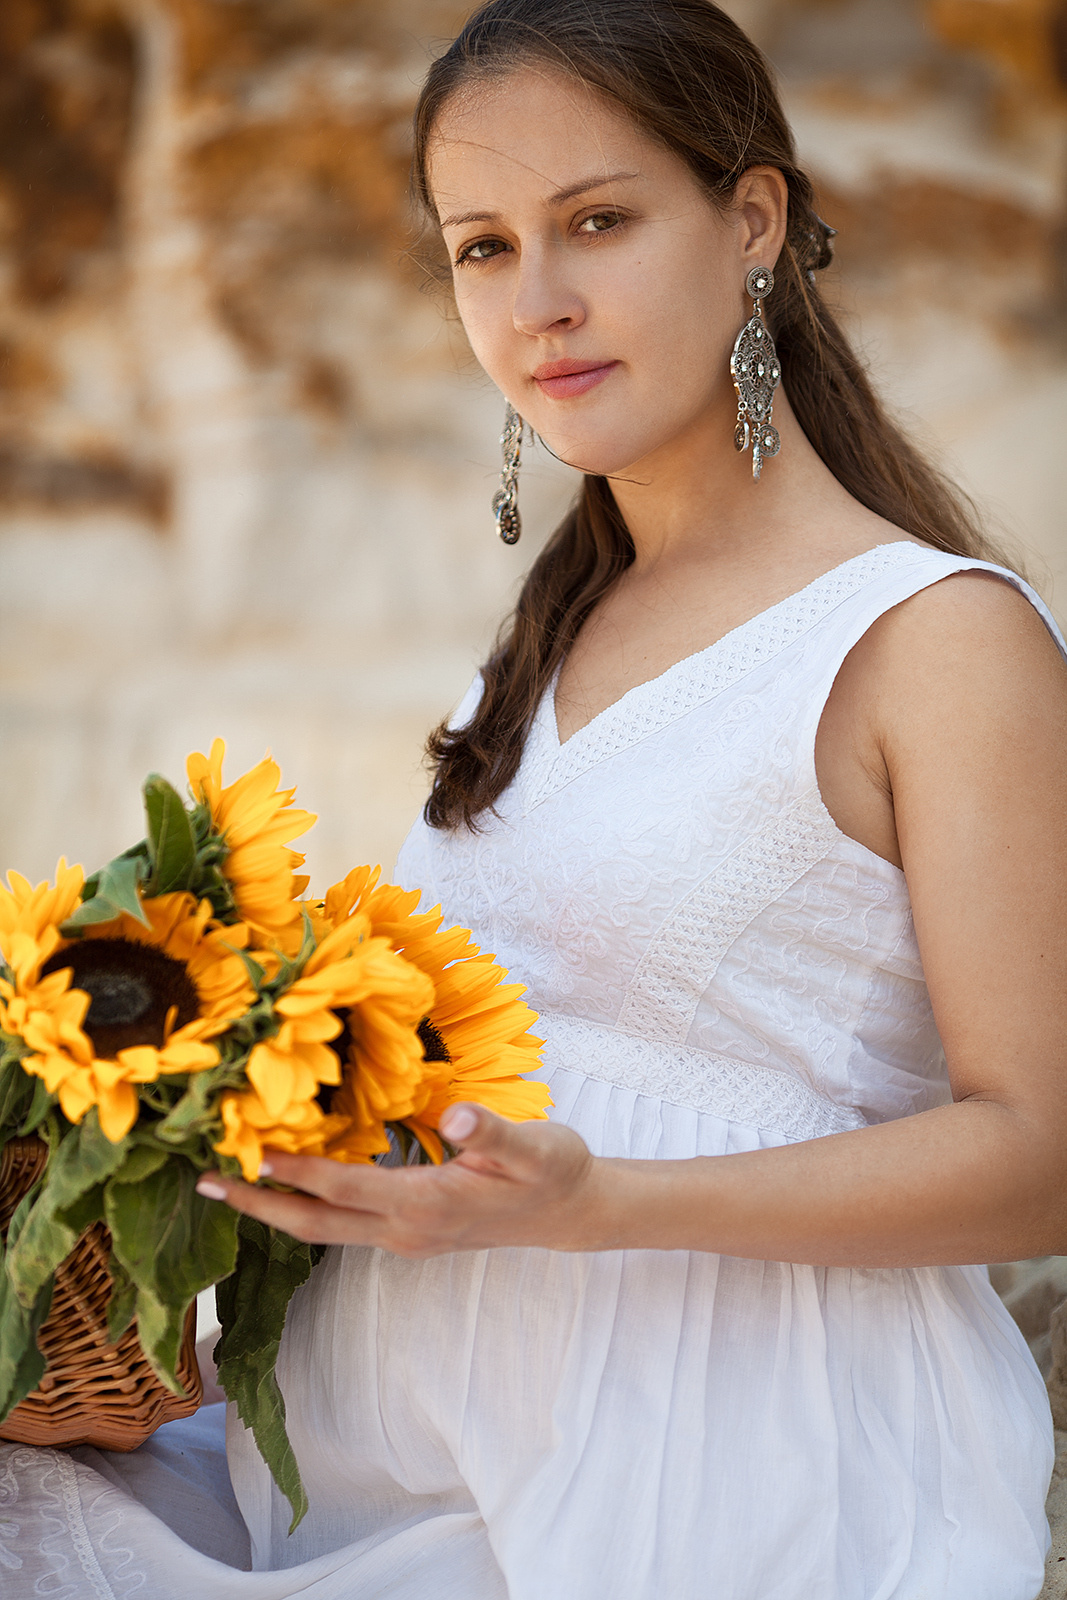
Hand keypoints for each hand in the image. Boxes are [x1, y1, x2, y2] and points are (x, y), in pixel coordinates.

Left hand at [195, 1104, 598, 1256]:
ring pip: (325, 1228)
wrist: (572, 1212)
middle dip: (259, 1203)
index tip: (249, 1151)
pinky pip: (344, 1223)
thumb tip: (459, 1116)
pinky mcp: (410, 1232)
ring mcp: (405, 1237)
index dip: (297, 1171)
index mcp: (427, 1206)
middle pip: (316, 1224)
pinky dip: (309, 1203)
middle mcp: (405, 1231)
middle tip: (204, 1181)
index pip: (345, 1189)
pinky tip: (292, 1184)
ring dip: (277, 1206)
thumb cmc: (553, 1171)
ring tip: (231, 1181)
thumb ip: (493, 1132)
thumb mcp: (534, 1146)